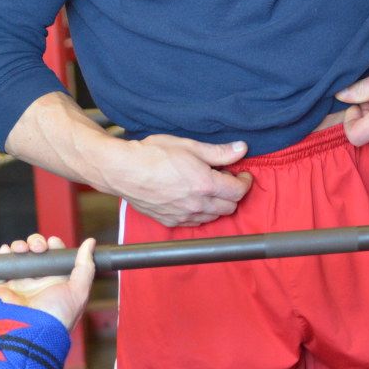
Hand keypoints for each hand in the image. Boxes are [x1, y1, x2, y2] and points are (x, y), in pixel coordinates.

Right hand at [0, 233, 95, 330]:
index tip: (53, 243)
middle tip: (38, 247)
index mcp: (55, 282)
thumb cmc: (55, 317)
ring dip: (20, 246)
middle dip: (36, 243)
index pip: (54, 257)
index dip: (54, 246)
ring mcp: (19, 284)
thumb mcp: (78, 291)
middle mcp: (37, 282)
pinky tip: (7, 250)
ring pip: (19, 257)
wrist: (29, 334)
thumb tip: (91, 242)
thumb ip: (85, 266)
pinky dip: (2, 256)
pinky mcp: (2, 289)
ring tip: (22, 249)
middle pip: (35, 253)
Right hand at [123, 134, 252, 226]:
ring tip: (210, 188)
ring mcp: (183, 216)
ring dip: (219, 204)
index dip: (245, 181)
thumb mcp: (189, 146)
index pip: (238, 191)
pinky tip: (194, 199)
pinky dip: (202, 213)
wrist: (123, 170)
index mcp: (205, 184)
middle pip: (230, 207)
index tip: (242, 173)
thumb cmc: (153, 154)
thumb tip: (241, 149)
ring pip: (214, 217)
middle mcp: (197, 205)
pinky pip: (195, 222)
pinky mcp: (170, 221)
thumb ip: (218, 152)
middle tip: (228, 178)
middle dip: (234, 193)